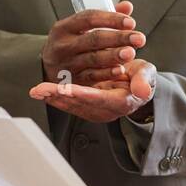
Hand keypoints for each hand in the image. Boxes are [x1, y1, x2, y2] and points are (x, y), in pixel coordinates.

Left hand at [30, 58, 156, 122]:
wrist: (138, 84)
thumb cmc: (142, 77)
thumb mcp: (148, 74)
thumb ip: (144, 80)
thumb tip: (142, 91)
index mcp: (122, 102)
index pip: (101, 99)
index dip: (83, 94)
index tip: (67, 89)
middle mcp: (108, 110)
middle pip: (82, 104)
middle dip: (61, 96)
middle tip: (41, 89)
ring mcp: (96, 111)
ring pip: (72, 106)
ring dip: (53, 98)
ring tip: (37, 90)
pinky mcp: (88, 108)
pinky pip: (70, 105)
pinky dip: (55, 98)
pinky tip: (42, 92)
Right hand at [41, 0, 144, 85]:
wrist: (48, 69)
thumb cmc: (71, 44)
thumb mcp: (80, 29)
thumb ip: (104, 18)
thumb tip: (127, 6)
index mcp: (64, 28)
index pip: (88, 18)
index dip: (111, 19)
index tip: (131, 22)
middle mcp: (63, 45)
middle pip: (93, 39)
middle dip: (118, 38)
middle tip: (139, 38)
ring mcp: (67, 64)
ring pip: (93, 59)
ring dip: (114, 55)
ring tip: (131, 52)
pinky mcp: (72, 80)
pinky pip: (92, 76)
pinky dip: (107, 73)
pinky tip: (121, 69)